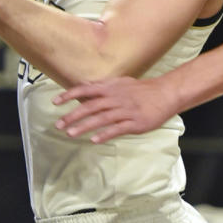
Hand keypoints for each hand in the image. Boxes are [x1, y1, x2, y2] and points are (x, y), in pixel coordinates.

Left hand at [52, 73, 179, 141]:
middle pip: (91, 106)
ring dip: (85, 126)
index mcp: (111, 88)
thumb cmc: (142, 89)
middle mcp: (116, 98)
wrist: (166, 93)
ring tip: (71, 134)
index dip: (70, 95)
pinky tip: (94, 140)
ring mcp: (125, 110)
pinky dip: (105, 134)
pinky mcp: (135, 122)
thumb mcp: (121, 83)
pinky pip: (118, 128)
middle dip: (73, 115)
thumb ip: (102, 86)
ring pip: (102, 118)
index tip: (55, 102)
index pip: (86, 90)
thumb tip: (84, 86)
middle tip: (58, 125)